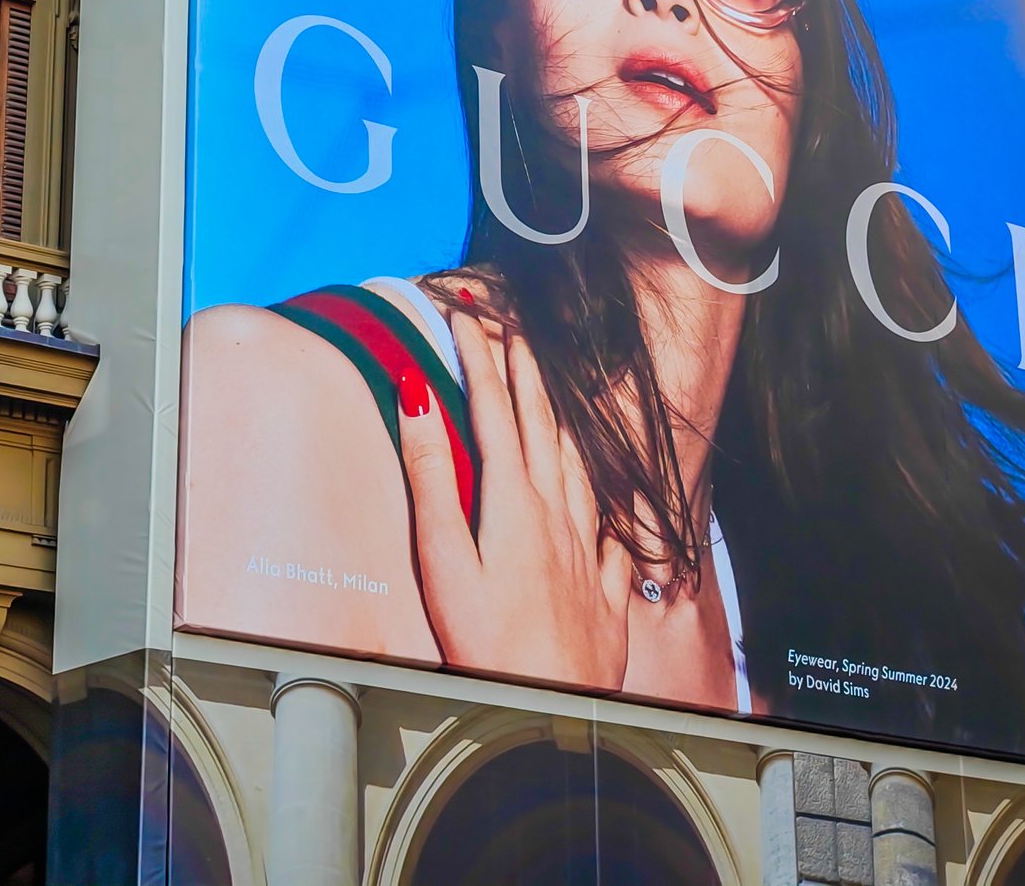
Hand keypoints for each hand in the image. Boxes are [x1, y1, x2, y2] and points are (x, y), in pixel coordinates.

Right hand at [398, 312, 632, 690]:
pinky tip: (601, 485)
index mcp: (513, 501)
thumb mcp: (445, 560)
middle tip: (509, 325)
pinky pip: (607, 518)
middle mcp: (556, 512)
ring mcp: (585, 547)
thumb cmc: (491, 646)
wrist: (558, 711)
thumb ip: (432, 476)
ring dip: (557, 412)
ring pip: (575, 459)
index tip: (466, 313)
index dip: (479, 355)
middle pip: (539, 422)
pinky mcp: (603, 586)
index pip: (493, 407)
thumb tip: (418, 397)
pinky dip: (599, 486)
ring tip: (547, 383)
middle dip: (521, 367)